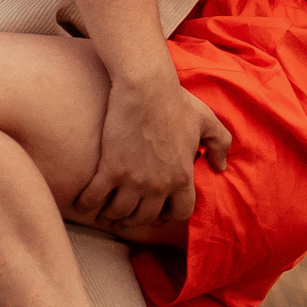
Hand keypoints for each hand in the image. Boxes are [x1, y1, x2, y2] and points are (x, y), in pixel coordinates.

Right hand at [72, 53, 231, 235]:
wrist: (146, 88)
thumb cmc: (175, 101)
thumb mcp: (206, 121)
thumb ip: (219, 145)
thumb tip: (221, 166)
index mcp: (183, 177)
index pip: (180, 212)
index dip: (170, 215)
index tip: (159, 211)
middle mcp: (159, 185)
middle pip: (146, 218)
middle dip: (138, 218)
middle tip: (128, 213)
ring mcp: (133, 180)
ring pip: (120, 213)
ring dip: (113, 215)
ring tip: (107, 211)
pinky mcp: (110, 170)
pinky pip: (95, 199)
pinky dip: (88, 204)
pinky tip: (84, 203)